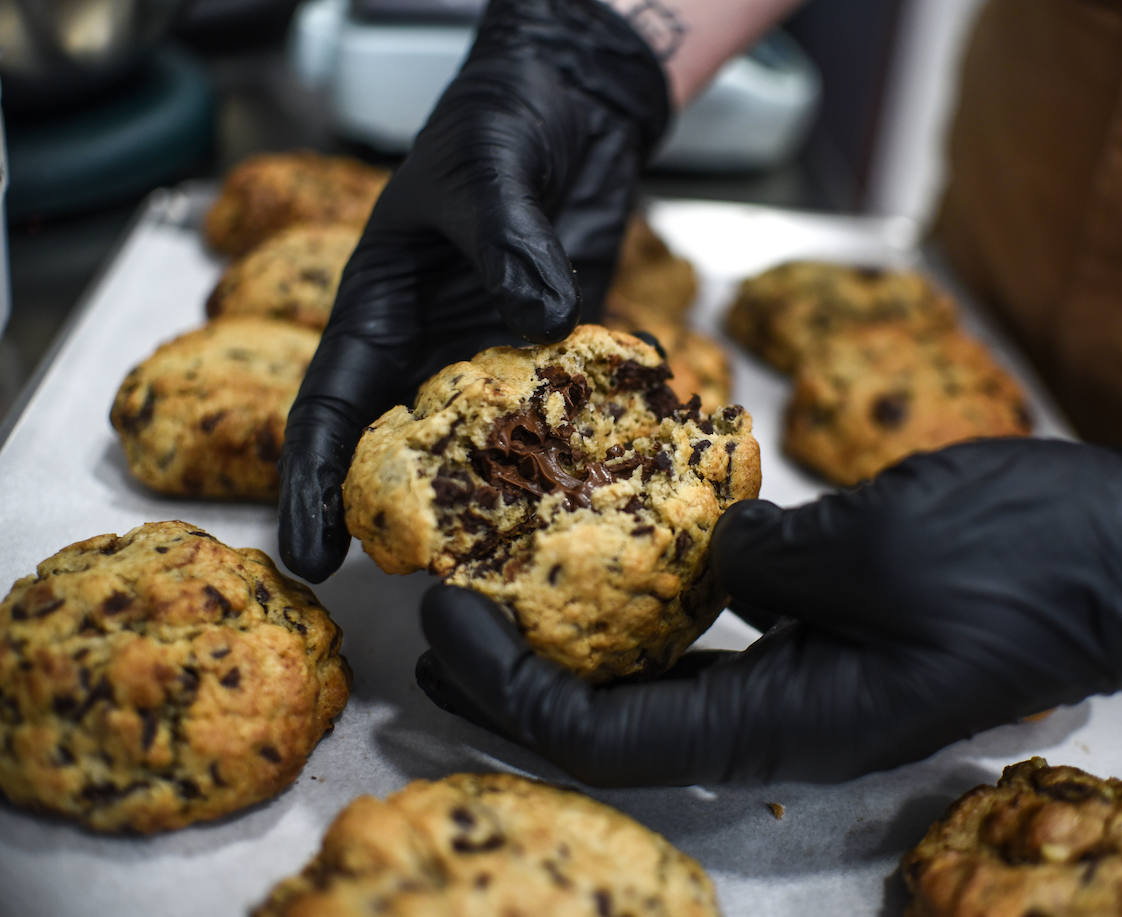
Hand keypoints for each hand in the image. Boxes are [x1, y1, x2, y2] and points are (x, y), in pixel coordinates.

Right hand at [278, 0, 669, 581]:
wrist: (575, 105)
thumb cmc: (501, 121)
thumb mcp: (488, 169)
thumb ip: (506, 238)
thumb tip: (537, 309)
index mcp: (377, 309)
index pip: (329, 410)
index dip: (312, 485)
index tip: (311, 554)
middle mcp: (430, 347)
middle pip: (403, 451)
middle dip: (404, 519)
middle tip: (420, 584)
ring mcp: (496, 357)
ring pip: (486, 449)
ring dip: (498, 503)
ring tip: (514, 566)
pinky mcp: (560, 354)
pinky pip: (563, 416)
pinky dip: (576, 454)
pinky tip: (599, 498)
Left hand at [415, 431, 1121, 784]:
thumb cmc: (1030, 555)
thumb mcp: (885, 544)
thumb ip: (769, 561)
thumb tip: (700, 560)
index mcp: (800, 722)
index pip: (619, 739)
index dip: (519, 695)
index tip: (448, 622)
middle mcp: (796, 722)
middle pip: (625, 729)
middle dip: (524, 684)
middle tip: (443, 621)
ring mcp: (818, 684)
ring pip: (667, 691)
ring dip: (580, 651)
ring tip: (505, 597)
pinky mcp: (838, 641)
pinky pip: (722, 646)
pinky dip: (654, 615)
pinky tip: (620, 568)